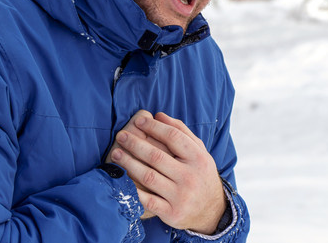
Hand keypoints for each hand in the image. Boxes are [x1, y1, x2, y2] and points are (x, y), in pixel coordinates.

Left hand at [109, 110, 226, 233]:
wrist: (212, 210)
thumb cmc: (200, 174)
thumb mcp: (199, 152)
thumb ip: (181, 131)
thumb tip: (158, 115)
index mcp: (198, 158)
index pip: (173, 137)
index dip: (154, 127)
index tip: (139, 121)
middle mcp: (190, 177)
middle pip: (157, 156)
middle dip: (135, 144)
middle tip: (121, 136)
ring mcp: (180, 196)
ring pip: (149, 177)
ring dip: (129, 164)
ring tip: (116, 154)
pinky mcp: (171, 213)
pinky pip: (147, 200)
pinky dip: (133, 189)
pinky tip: (121, 179)